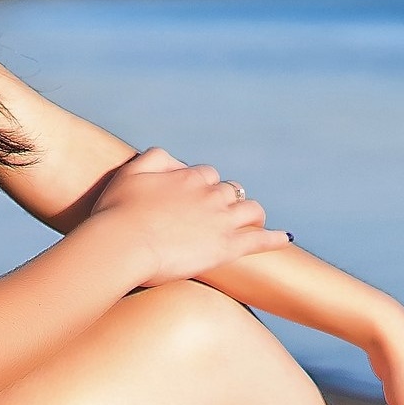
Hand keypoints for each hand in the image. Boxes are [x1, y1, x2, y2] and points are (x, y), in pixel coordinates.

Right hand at [86, 147, 291, 287]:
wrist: (123, 244)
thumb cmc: (118, 211)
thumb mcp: (131, 172)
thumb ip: (155, 158)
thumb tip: (175, 161)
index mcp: (189, 177)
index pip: (207, 174)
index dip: (204, 186)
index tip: (196, 198)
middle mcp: (210, 194)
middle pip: (232, 190)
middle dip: (229, 199)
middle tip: (223, 213)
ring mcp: (222, 221)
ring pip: (251, 210)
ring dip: (252, 214)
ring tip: (253, 223)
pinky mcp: (227, 247)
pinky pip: (260, 240)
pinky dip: (275, 239)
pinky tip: (285, 239)